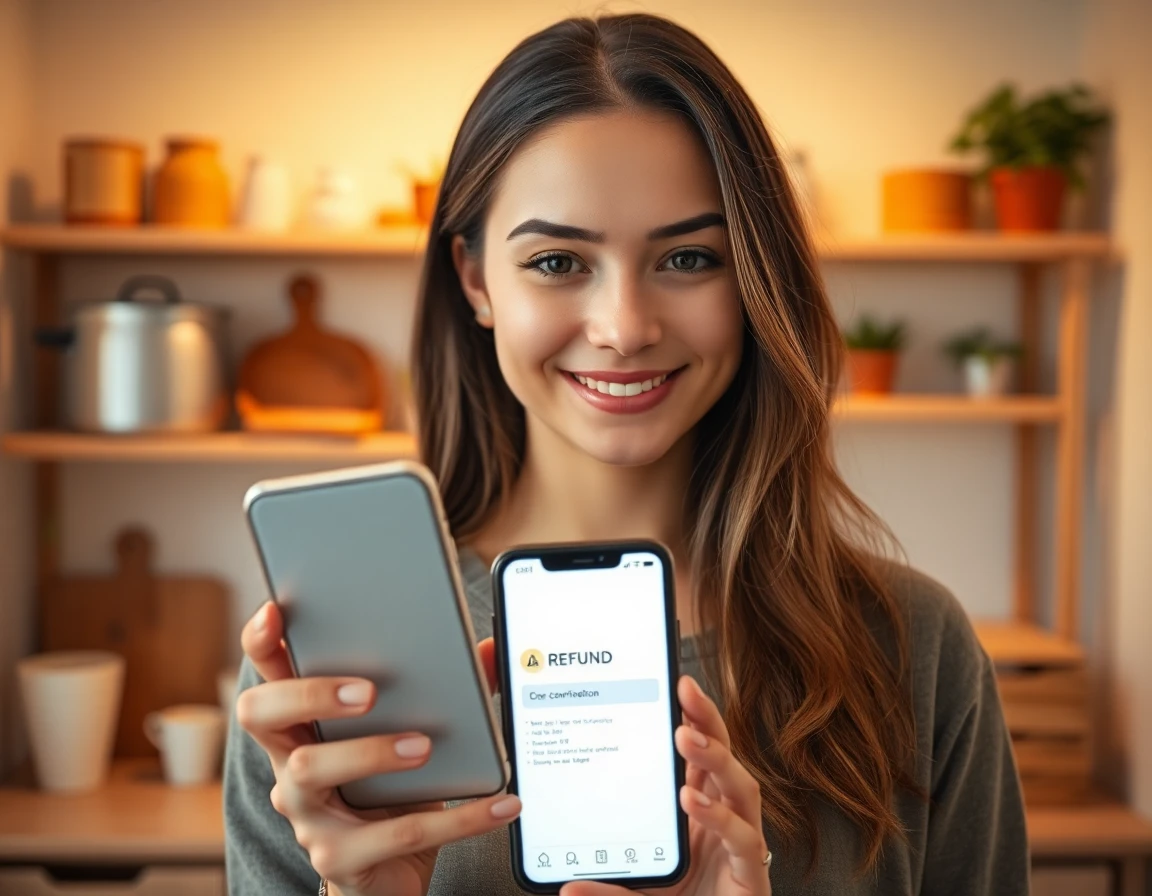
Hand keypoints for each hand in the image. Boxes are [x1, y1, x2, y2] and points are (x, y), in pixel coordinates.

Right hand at [235, 601, 520, 895]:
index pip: (267, 675)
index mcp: (303, 726)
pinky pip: (397, 834)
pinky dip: (459, 817)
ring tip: (425, 745)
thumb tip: (490, 648)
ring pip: (312, 771)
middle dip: (308, 692)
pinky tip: (500, 803)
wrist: (389, 875)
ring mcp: (308, 814)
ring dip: (371, 751)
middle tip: (366, 690)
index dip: (261, 644)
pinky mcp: (341, 858)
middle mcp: (291, 766)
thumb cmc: (394, 793)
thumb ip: (449, 689)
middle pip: (263, 715)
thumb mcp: (412, 736)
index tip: (276, 612)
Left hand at [561, 675, 771, 895]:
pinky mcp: (751, 876)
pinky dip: (720, 818)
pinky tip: (693, 801)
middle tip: (685, 692)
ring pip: (742, 789)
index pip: (698, 756)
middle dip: (707, 720)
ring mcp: (741, 847)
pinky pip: (744, 840)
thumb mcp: (638, 893)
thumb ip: (609, 887)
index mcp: (700, 812)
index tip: (676, 687)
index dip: (693, 718)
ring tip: (686, 737)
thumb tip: (566, 888)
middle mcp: (726, 821)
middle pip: (725, 757)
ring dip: (715, 759)